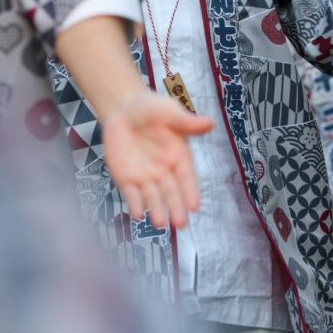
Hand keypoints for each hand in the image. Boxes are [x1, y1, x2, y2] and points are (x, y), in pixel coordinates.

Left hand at [102, 88, 211, 228]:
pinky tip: (138, 214)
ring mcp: (145, 176)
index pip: (186, 178)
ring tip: (160, 224)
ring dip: (156, 210)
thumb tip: (210, 123)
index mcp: (179, 157)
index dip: (190, 192)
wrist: (123, 108)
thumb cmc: (151, 109)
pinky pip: (131, 193)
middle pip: (171, 192)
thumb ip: (186, 121)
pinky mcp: (126, 177)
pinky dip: (134, 203)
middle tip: (181, 224)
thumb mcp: (168, 112)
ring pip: (152, 197)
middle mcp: (164, 171)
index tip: (195, 206)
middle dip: (176, 208)